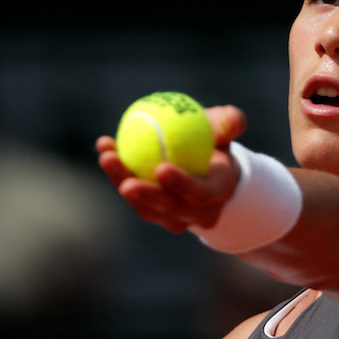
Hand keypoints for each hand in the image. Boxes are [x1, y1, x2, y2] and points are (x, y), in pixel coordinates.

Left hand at [96, 105, 246, 232]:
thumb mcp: (223, 127)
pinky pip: (134, 197)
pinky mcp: (154, 212)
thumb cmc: (214, 139)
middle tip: (126, 182)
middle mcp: (198, 212)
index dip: (181, 185)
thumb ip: (229, 123)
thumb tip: (233, 121)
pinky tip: (105, 147)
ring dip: (122, 182)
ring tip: (107, 156)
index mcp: (218, 191)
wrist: (204, 161)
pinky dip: (118, 174)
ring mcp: (174, 217)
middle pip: (169, 208)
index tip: (160, 168)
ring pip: (146, 207)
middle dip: (146, 196)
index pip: (200, 194)